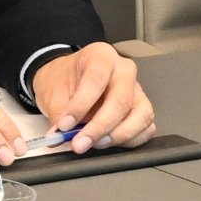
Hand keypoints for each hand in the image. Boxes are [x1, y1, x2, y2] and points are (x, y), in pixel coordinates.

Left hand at [16, 45, 154, 153]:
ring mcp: (137, 90)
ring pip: (141, 115)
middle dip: (100, 126)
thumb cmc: (64, 79)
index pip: (96, 80)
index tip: (64, 125)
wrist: (68, 78)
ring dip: (119, 135)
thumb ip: (58, 114)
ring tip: (96, 144)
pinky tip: (110, 143)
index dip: (80, 105)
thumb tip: (60, 137)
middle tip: (80, 143)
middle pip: (122, 99)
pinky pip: (147, 128)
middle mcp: (124, 71)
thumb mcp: (53, 91)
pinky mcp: (142, 109)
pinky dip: (131, 140)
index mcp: (101, 56)